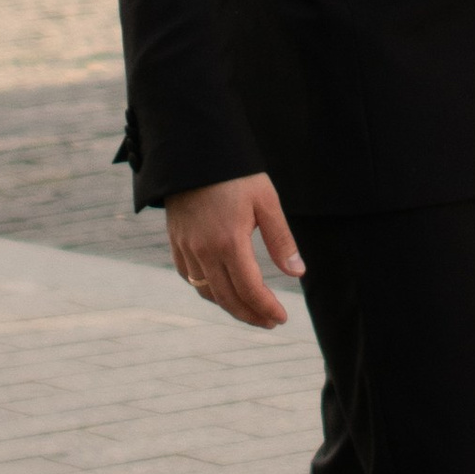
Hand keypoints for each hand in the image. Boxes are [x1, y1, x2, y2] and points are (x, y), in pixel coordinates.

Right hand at [166, 173, 304, 328]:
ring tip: (251, 310)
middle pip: (228, 299)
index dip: (266, 309)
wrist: (194, 151)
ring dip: (230, 307)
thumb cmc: (235, 174)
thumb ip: (281, 240)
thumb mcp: (266, 201)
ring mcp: (187, 249)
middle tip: (270, 322)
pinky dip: (208, 291)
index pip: (250, 290)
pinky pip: (191, 278)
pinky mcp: (177, 243)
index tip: (281, 317)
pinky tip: (223, 290)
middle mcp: (204, 251)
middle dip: (251, 315)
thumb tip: (297, 273)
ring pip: (208, 292)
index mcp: (230, 242)